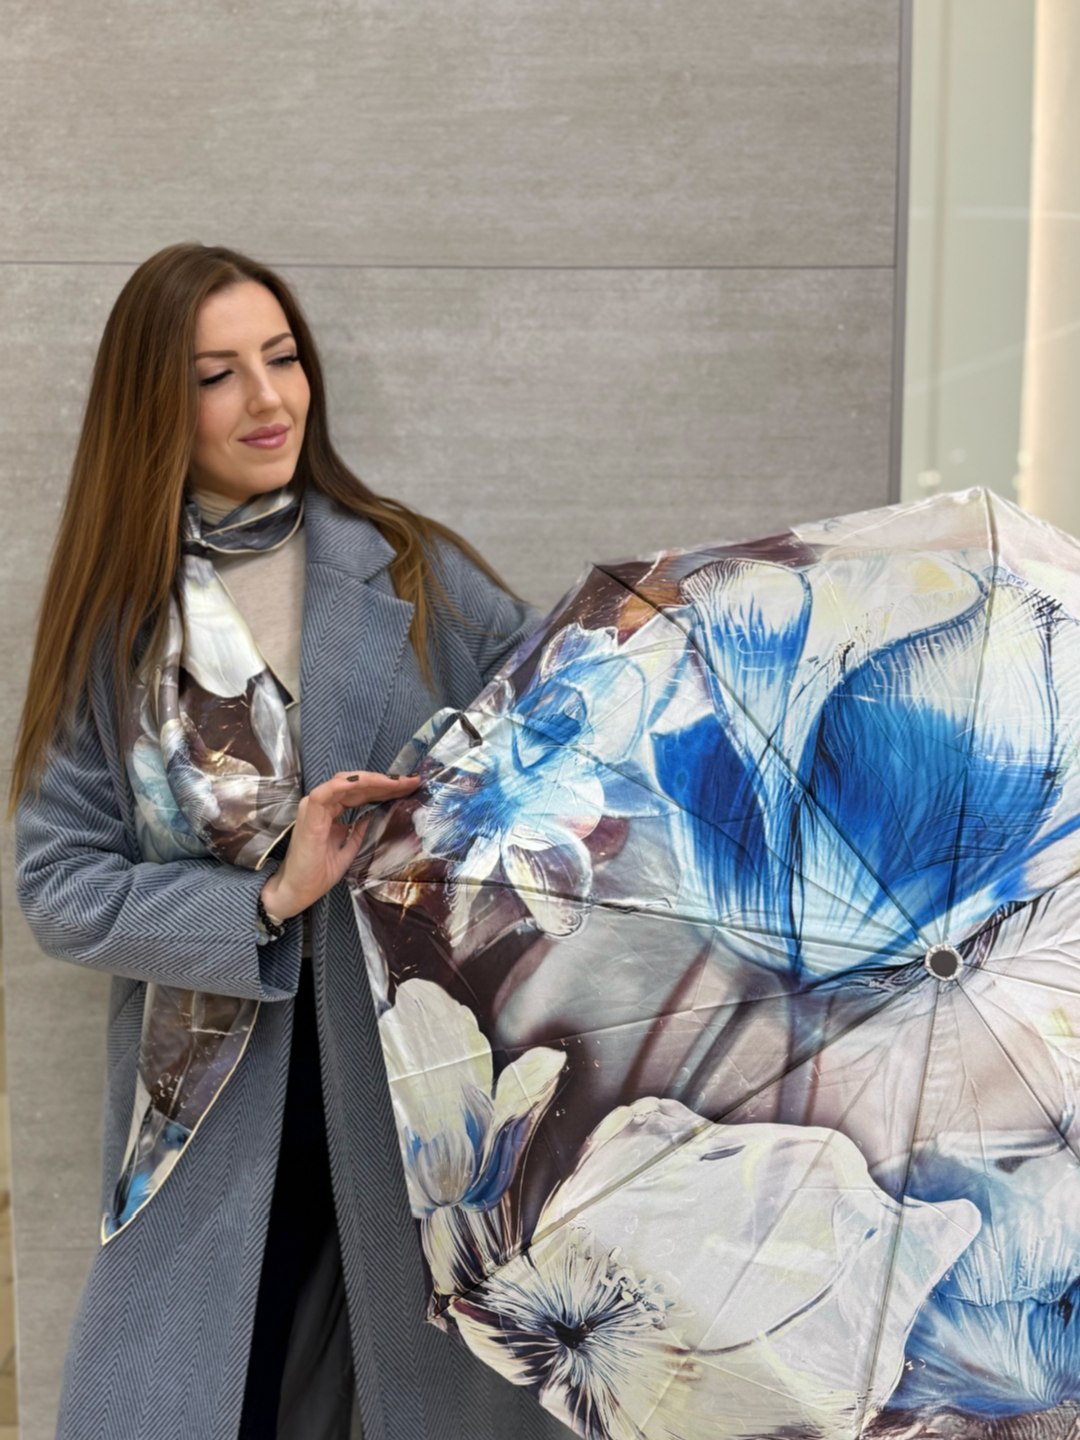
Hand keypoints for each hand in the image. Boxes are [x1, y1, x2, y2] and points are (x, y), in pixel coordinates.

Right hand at [260, 770, 420, 920]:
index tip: (407, 788)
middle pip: (355, 785)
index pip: (359, 793)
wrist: (297, 892)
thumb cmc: (317, 874)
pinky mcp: (310, 815)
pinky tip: (369, 782)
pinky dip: (347, 785)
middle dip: (384, 782)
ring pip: (344, 783)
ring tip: (397, 782)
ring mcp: (314, 808)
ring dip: (372, 781)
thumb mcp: (348, 850)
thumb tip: (373, 817)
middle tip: (410, 781)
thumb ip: (358, 833)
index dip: (383, 789)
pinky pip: (327, 793)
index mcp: (331, 812)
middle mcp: (322, 805)